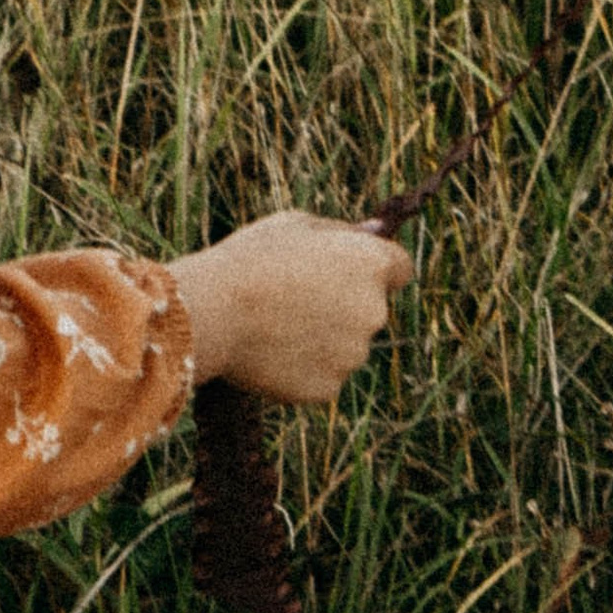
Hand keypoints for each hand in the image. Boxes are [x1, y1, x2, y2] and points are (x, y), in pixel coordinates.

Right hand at [170, 210, 412, 403]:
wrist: (213, 312)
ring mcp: (353, 354)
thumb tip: (373, 232)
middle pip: (371, 310)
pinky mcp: (328, 387)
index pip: (399, 268)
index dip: (375, 270)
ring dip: (324, 339)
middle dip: (345, 306)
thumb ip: (341, 231)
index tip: (348, 272)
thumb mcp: (295, 225)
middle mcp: (375, 311)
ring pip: (346, 346)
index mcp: (372, 264)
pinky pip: (323, 375)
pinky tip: (272, 353)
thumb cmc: (250, 259)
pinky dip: (304, 368)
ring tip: (276, 327)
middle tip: (295, 300)